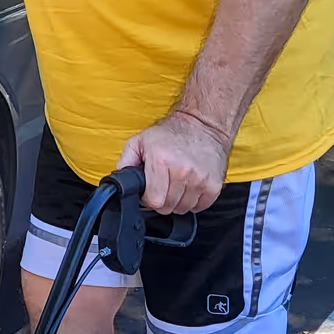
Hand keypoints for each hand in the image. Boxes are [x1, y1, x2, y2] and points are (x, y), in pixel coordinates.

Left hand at [117, 110, 232, 215]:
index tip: (149, 190)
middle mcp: (182, 170)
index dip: (148, 199)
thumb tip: (119, 183)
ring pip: (183, 209)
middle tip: (163, 186)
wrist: (202, 124)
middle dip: (162, 200)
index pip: (153, 200)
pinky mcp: (214, 184)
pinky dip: (193, 202)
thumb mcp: (140, 141)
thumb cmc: (170, 133)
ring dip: (177, 201)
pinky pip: (200, 207)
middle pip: (168, 207)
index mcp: (161, 160)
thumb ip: (125, 163)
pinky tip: (189, 187)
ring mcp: (200, 179)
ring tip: (176, 185)